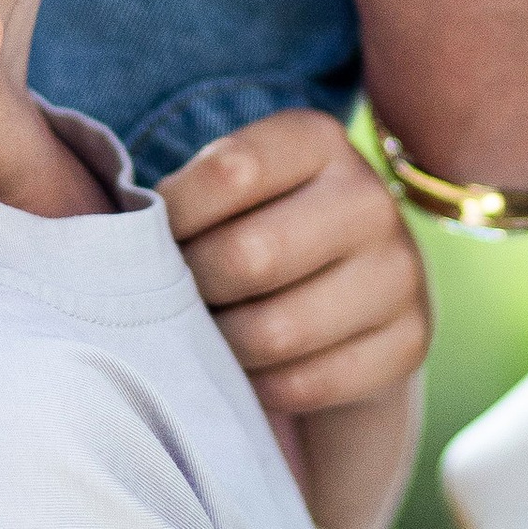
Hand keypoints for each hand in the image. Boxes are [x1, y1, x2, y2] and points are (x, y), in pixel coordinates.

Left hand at [164, 107, 428, 421]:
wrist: (348, 295)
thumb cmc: (253, 231)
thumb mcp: (228, 193)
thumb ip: (181, 201)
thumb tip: (119, 243)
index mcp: (317, 140)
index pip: (229, 172)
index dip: (173, 216)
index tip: (155, 239)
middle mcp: (369, 198)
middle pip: (249, 257)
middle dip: (195, 290)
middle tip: (177, 300)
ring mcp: (399, 272)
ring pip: (277, 331)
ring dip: (224, 347)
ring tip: (209, 336)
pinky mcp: (408, 342)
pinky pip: (308, 383)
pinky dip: (262, 388)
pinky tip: (251, 371)